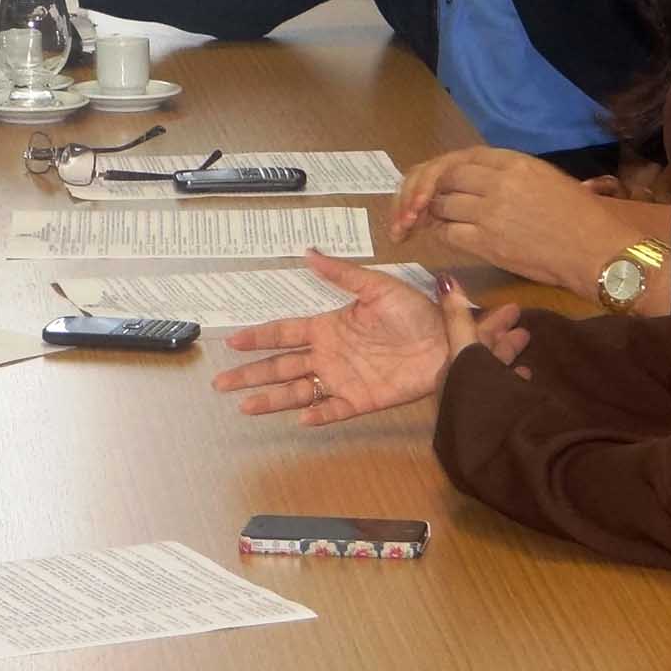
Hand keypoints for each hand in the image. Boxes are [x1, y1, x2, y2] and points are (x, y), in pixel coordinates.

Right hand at [210, 252, 524, 425]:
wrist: (449, 341)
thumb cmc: (416, 311)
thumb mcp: (377, 286)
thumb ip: (341, 273)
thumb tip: (308, 252)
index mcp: (328, 327)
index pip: (284, 333)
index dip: (258, 338)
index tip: (232, 342)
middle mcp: (329, 355)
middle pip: (280, 366)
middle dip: (250, 374)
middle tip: (221, 384)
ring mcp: (343, 379)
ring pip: (298, 391)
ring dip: (272, 398)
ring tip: (245, 407)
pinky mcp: (362, 399)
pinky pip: (334, 409)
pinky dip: (317, 414)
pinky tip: (299, 418)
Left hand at [388, 147, 638, 294]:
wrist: (598, 251)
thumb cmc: (579, 216)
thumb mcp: (544, 179)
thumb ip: (505, 175)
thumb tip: (469, 180)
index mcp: (513, 161)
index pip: (458, 158)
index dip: (433, 171)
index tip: (422, 184)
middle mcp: (497, 181)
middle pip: (441, 179)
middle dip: (421, 193)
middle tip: (409, 209)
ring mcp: (490, 211)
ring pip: (439, 206)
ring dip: (427, 215)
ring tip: (420, 223)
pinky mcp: (487, 242)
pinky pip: (446, 233)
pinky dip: (437, 234)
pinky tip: (436, 237)